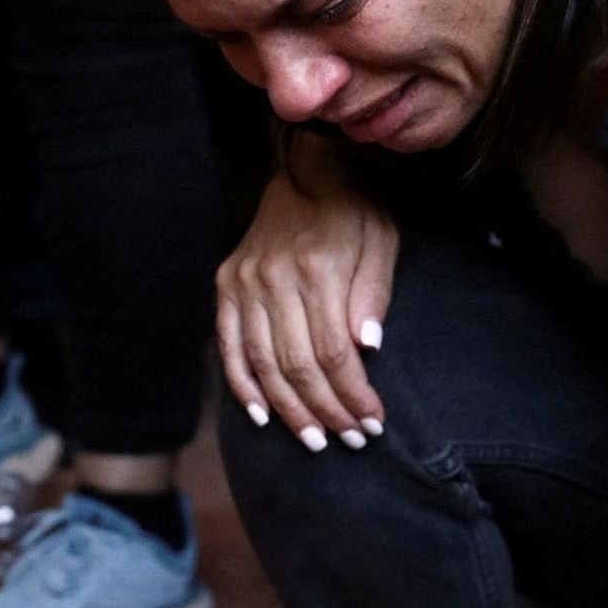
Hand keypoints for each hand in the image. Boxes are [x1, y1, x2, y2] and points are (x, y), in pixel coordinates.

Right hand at [217, 165, 397, 452]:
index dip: (352, 394)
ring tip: (314, 441)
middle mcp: (274, 277)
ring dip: (289, 410)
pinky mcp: (226, 284)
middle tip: (349, 441)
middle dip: (326, 410)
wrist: (309, 167)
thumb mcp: (381, 240)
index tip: (372, 423)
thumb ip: (374, 292)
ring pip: (263, 363)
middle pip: (297, 364)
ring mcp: (244, 282)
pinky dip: (243, 386)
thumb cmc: (355, 208)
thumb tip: (368, 347)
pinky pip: (229, 346)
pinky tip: (262, 416)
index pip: (334, 351)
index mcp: (317, 267)